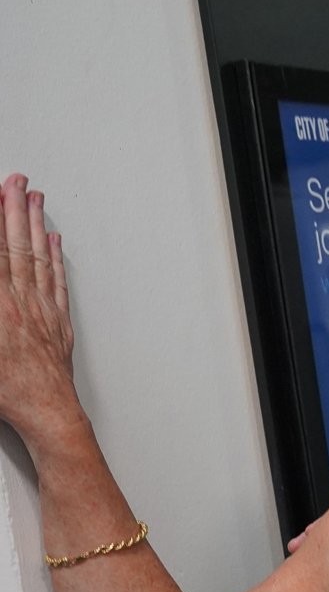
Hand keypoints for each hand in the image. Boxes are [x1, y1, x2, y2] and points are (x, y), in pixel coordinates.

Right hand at [0, 174, 80, 445]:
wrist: (46, 411)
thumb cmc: (7, 389)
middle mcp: (22, 301)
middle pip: (15, 244)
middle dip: (14, 209)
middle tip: (16, 180)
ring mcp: (43, 309)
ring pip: (38, 257)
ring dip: (36, 225)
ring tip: (36, 198)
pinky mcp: (58, 322)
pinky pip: (57, 281)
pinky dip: (56, 257)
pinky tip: (55, 240)